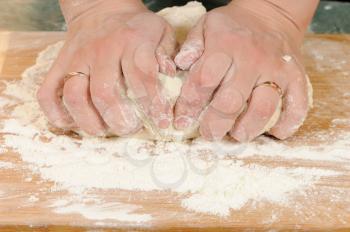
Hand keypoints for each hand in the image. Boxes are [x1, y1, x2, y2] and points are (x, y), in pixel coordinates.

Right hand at [37, 0, 176, 135]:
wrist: (101, 8)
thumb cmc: (136, 27)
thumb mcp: (160, 31)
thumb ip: (167, 53)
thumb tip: (169, 76)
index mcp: (132, 42)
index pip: (142, 78)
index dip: (153, 105)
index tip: (162, 122)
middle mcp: (102, 51)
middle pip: (106, 93)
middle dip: (120, 121)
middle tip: (131, 129)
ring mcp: (76, 59)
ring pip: (75, 96)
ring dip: (90, 122)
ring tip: (105, 130)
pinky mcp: (58, 66)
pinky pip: (48, 95)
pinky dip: (58, 115)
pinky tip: (76, 122)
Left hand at [173, 2, 311, 141]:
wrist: (270, 13)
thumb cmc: (232, 26)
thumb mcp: (206, 26)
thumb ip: (191, 45)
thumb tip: (180, 64)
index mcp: (225, 46)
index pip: (204, 80)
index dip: (190, 104)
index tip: (182, 120)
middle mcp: (251, 59)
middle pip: (231, 101)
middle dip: (215, 124)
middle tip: (209, 134)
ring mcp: (276, 69)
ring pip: (263, 107)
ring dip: (248, 128)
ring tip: (237, 135)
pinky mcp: (296, 77)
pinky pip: (297, 105)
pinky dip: (288, 123)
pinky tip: (276, 132)